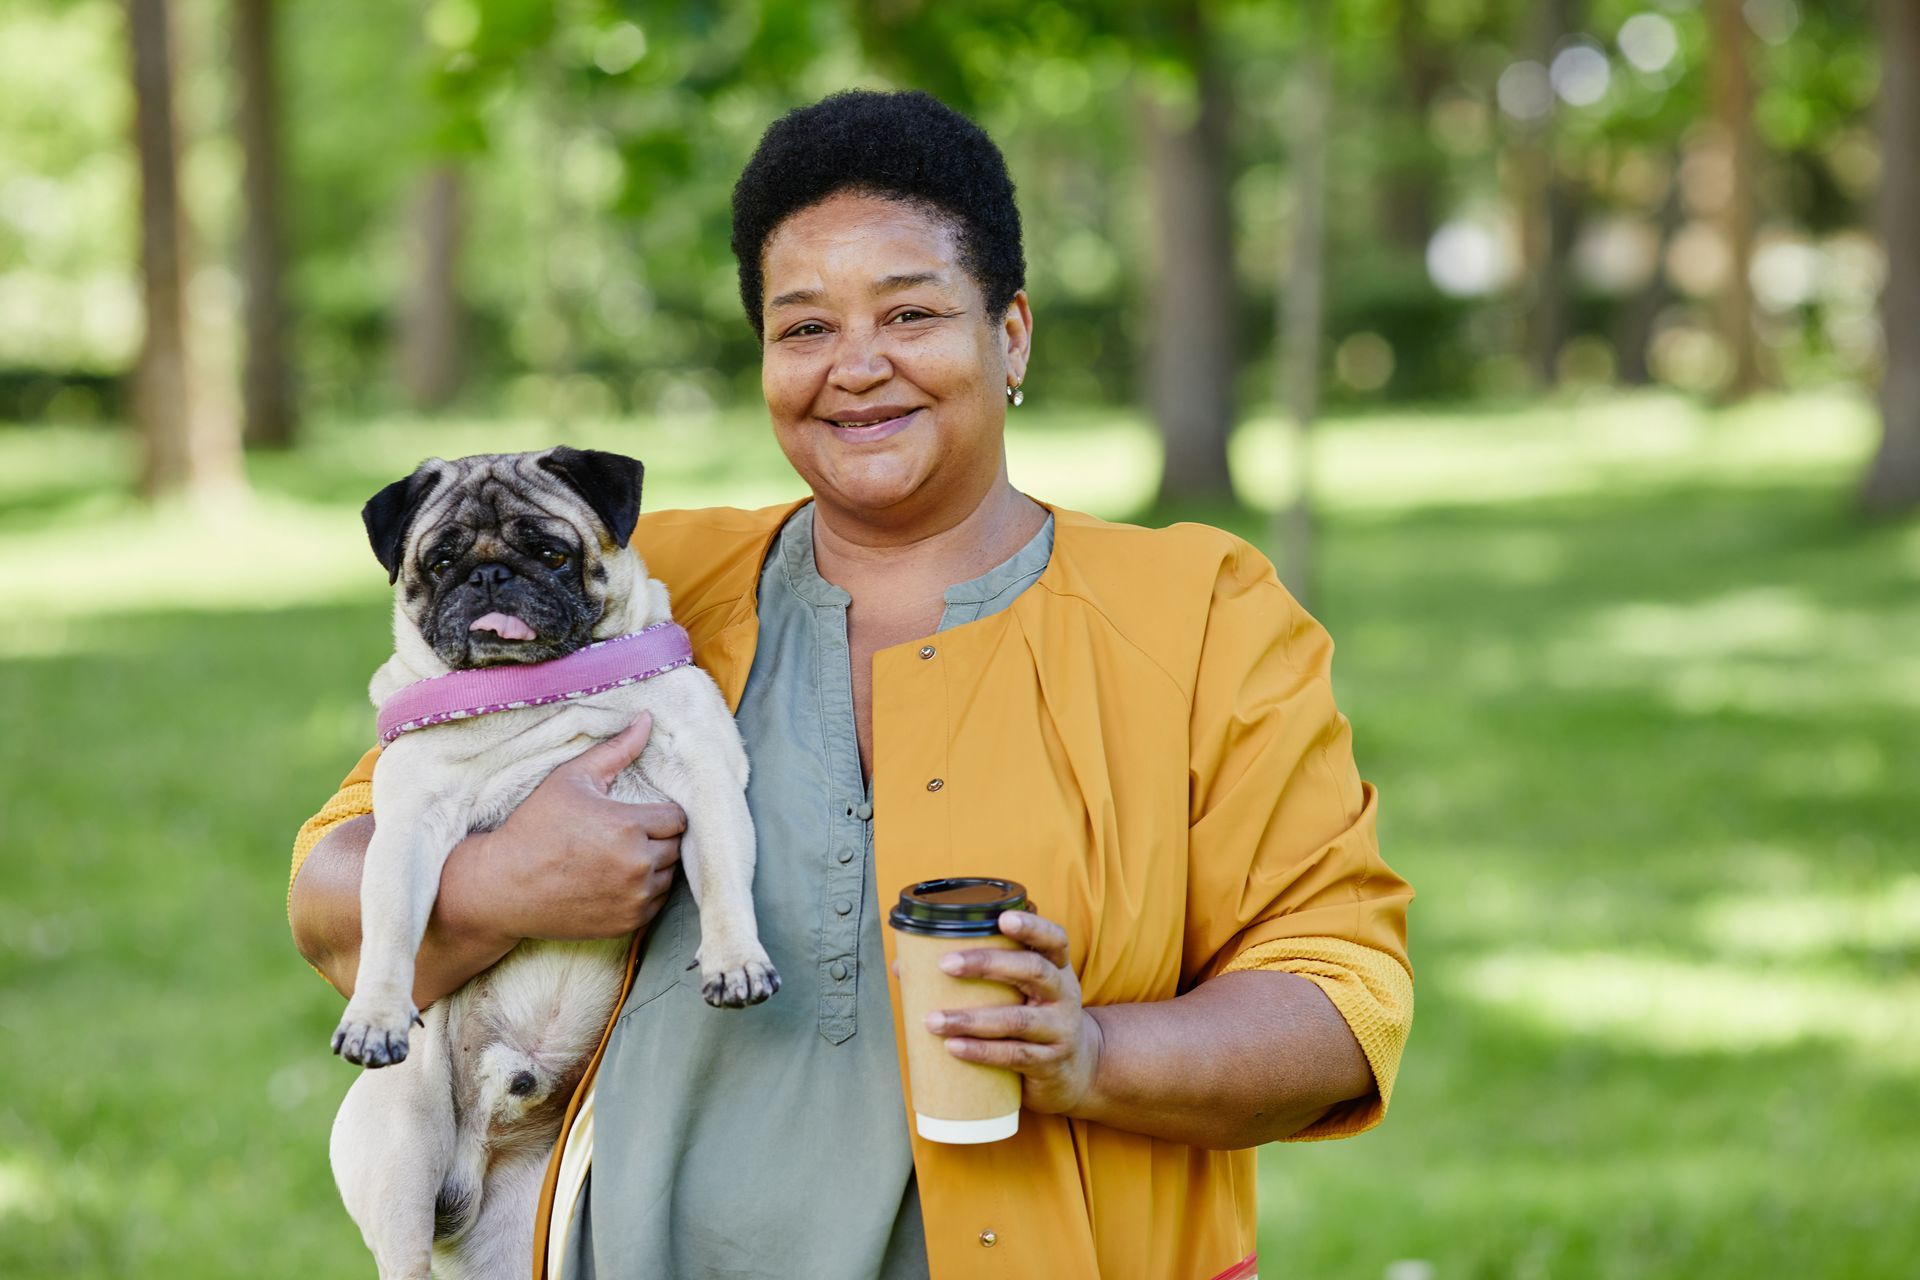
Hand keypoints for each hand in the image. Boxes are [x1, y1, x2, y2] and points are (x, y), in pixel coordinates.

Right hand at [442, 713, 683, 944]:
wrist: (504, 887)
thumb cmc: (535, 828)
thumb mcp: (571, 780)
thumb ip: (615, 750)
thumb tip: (647, 719)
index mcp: (628, 825)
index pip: (677, 818)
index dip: (661, 814)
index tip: (639, 816)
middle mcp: (637, 864)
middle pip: (677, 847)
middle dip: (659, 838)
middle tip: (630, 836)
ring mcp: (633, 898)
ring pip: (670, 876)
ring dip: (656, 866)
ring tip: (623, 857)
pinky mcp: (626, 923)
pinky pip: (656, 904)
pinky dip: (645, 892)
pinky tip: (618, 881)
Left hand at [921, 910, 1103, 1117]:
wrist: (1075, 1071)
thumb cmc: (1033, 1019)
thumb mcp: (1019, 992)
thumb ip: (975, 975)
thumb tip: (905, 966)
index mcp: (1056, 968)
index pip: (1054, 939)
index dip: (1032, 927)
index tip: (1003, 919)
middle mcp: (1064, 994)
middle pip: (1033, 970)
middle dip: (988, 964)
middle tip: (946, 964)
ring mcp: (1059, 1029)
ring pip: (1018, 1019)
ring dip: (972, 1019)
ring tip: (933, 1020)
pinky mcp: (1050, 1063)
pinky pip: (1015, 1055)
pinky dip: (982, 1051)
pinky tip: (954, 1047)